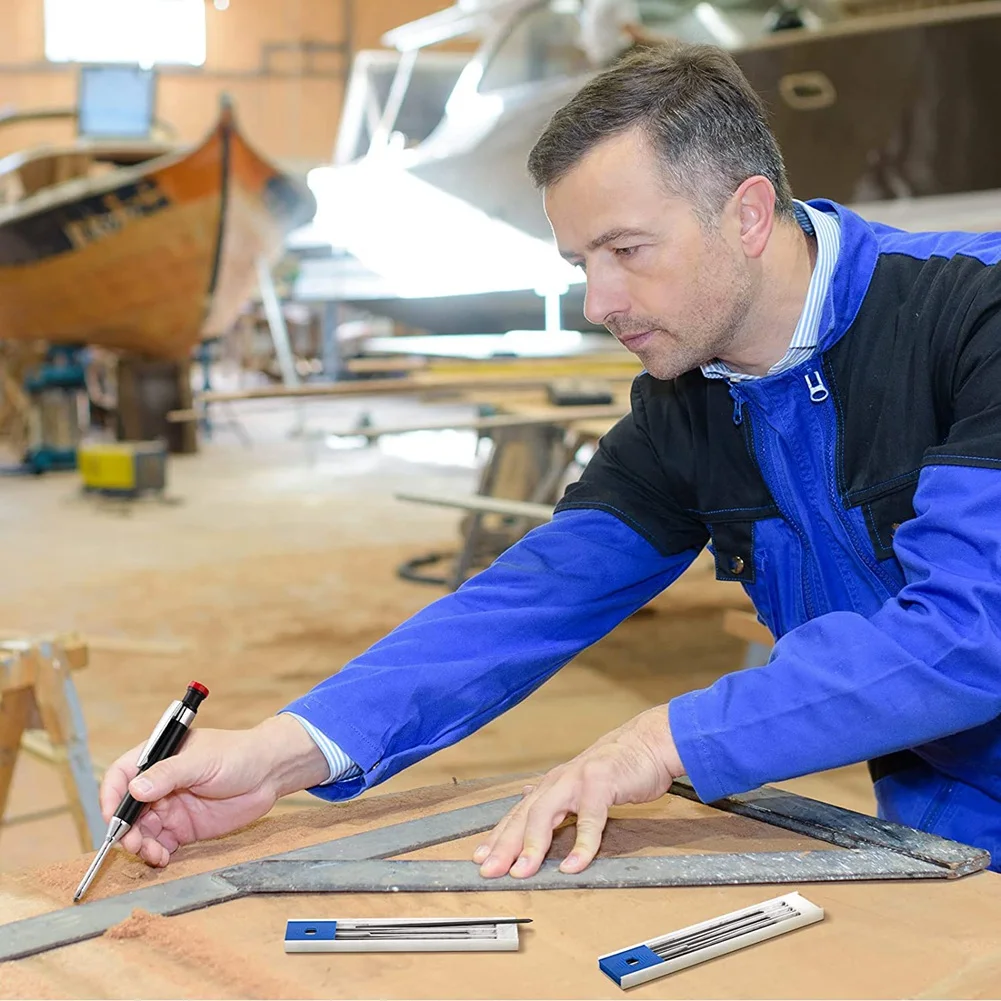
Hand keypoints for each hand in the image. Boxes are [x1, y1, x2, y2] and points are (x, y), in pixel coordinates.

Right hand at [98, 714, 329, 867]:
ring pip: (141, 831)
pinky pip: (160, 844)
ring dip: (139, 845)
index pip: (120, 776)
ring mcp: (170, 807)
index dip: (110, 797)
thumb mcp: (203, 761)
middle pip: (127, 809)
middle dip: (125, 829)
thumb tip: (135, 790)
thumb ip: (170, 774)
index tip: (112, 818)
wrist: (270, 773)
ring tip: (152, 854)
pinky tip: (163, 859)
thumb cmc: (238, 754)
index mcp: (157, 758)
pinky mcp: (184, 828)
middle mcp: (159, 784)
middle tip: (133, 845)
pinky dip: (155, 854)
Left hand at [472, 705, 683, 877]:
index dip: (498, 836)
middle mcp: (559, 781)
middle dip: (504, 845)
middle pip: (524, 816)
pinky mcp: (602, 785)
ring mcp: (579, 781)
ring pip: (546, 815)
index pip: (518, 814)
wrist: (649, 743)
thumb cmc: (618, 766)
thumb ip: (558, 796)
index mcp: (553, 784)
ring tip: (523, 871)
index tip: (480, 858)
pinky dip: (581, 844)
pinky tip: (574, 865)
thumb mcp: (581, 782)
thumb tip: (528, 799)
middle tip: (489, 870)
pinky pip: (589, 819)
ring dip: (533, 845)